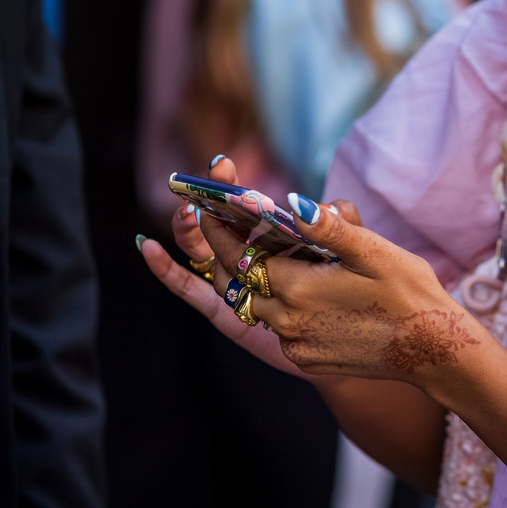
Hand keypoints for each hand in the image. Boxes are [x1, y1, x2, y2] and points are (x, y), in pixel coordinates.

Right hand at [137, 156, 346, 379]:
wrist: (355, 343)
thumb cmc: (356, 292)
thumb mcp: (356, 252)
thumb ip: (342, 225)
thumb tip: (326, 204)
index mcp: (276, 238)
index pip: (247, 207)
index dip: (231, 187)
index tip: (222, 164)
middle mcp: (250, 258)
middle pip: (220, 227)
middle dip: (208, 204)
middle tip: (201, 185)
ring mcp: (234, 284)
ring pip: (204, 253)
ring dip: (188, 231)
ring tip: (186, 213)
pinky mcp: (225, 312)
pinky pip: (193, 290)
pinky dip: (169, 271)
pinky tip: (150, 248)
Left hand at [191, 168, 490, 384]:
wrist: (433, 351)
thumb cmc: (410, 294)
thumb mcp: (374, 251)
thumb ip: (329, 228)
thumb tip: (293, 202)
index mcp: (298, 288)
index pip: (242, 254)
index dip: (221, 229)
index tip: (209, 207)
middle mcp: (287, 321)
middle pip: (241, 282)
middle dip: (230, 253)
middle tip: (226, 228)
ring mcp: (296, 345)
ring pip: (258, 307)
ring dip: (258, 281)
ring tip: (266, 255)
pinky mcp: (307, 360)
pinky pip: (280, 328)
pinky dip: (279, 306)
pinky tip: (299, 290)